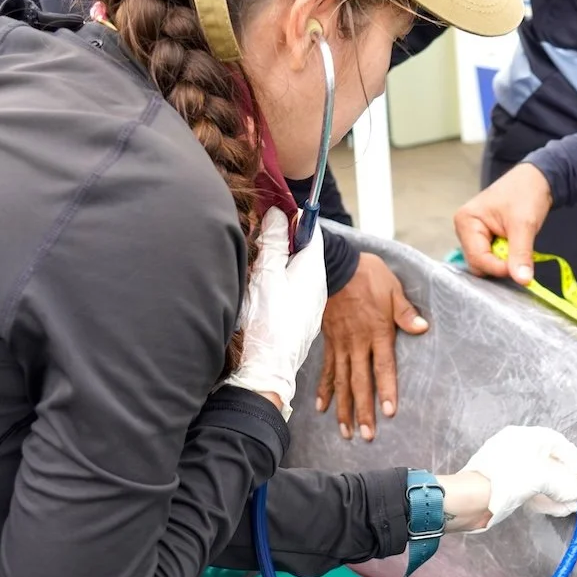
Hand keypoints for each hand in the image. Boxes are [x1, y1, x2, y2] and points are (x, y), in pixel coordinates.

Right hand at [224, 209, 326, 419]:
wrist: (267, 368)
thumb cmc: (269, 322)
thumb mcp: (267, 275)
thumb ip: (274, 243)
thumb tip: (278, 214)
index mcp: (313, 271)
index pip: (311, 233)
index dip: (296, 218)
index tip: (277, 208)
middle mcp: (317, 286)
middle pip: (304, 251)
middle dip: (285, 238)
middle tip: (262, 228)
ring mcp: (308, 304)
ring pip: (296, 271)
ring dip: (280, 260)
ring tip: (260, 255)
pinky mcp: (298, 317)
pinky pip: (291, 289)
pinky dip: (279, 280)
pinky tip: (263, 284)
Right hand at [315, 252, 428, 440]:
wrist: (336, 266)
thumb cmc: (369, 276)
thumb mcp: (394, 290)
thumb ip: (405, 313)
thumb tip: (422, 328)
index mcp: (378, 332)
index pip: (383, 367)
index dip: (386, 390)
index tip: (387, 413)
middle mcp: (358, 343)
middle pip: (360, 382)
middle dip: (363, 411)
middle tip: (365, 435)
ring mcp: (341, 344)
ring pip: (342, 382)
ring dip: (344, 408)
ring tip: (346, 431)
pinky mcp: (329, 342)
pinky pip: (327, 370)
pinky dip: (325, 390)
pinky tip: (322, 408)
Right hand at [455, 163, 552, 283]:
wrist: (537, 179)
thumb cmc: (526, 193)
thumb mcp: (524, 225)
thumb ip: (521, 254)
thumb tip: (523, 280)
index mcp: (466, 221)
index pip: (477, 258)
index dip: (499, 268)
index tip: (521, 270)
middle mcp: (465, 229)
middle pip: (478, 263)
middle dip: (500, 265)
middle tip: (521, 258)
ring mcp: (474, 234)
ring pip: (485, 262)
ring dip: (504, 262)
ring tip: (519, 248)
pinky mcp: (484, 238)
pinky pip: (492, 257)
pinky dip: (505, 258)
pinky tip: (516, 249)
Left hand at [457, 426, 576, 532]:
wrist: (471, 499)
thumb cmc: (508, 480)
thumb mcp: (543, 479)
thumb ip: (567, 485)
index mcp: (526, 437)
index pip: (559, 444)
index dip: (576, 459)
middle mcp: (518, 448)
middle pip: (551, 462)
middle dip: (568, 480)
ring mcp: (510, 466)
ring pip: (541, 477)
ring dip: (559, 491)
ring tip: (573, 505)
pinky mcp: (504, 485)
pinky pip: (530, 487)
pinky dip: (545, 497)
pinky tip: (558, 509)